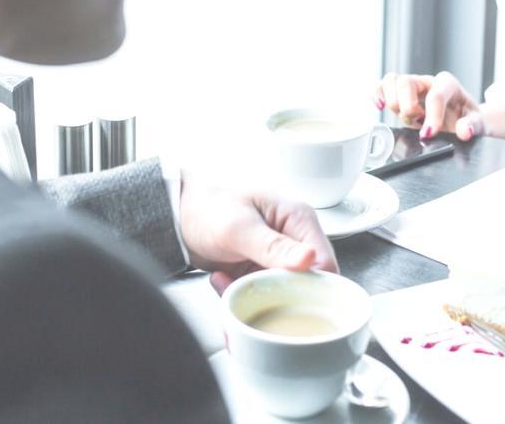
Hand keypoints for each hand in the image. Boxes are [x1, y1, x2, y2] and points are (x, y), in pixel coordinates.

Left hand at [178, 178, 337, 294]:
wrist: (179, 213)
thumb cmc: (208, 205)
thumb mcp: (238, 226)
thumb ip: (272, 246)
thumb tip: (309, 259)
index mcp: (298, 220)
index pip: (325, 265)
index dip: (312, 290)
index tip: (285, 300)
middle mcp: (295, 240)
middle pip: (307, 287)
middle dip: (277, 299)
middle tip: (246, 294)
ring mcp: (279, 258)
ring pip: (283, 296)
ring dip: (254, 298)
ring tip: (227, 284)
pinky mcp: (262, 272)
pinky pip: (262, 296)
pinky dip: (241, 296)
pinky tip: (223, 282)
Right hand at [375, 71, 483, 139]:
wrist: (462, 118)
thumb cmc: (468, 117)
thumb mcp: (478, 123)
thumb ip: (474, 125)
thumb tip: (464, 131)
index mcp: (447, 84)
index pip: (435, 95)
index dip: (432, 116)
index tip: (429, 134)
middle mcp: (427, 81)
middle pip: (406, 82)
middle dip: (408, 107)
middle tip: (418, 123)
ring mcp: (412, 87)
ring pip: (391, 81)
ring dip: (393, 102)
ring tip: (407, 118)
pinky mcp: (400, 95)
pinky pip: (381, 86)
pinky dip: (376, 94)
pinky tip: (379, 107)